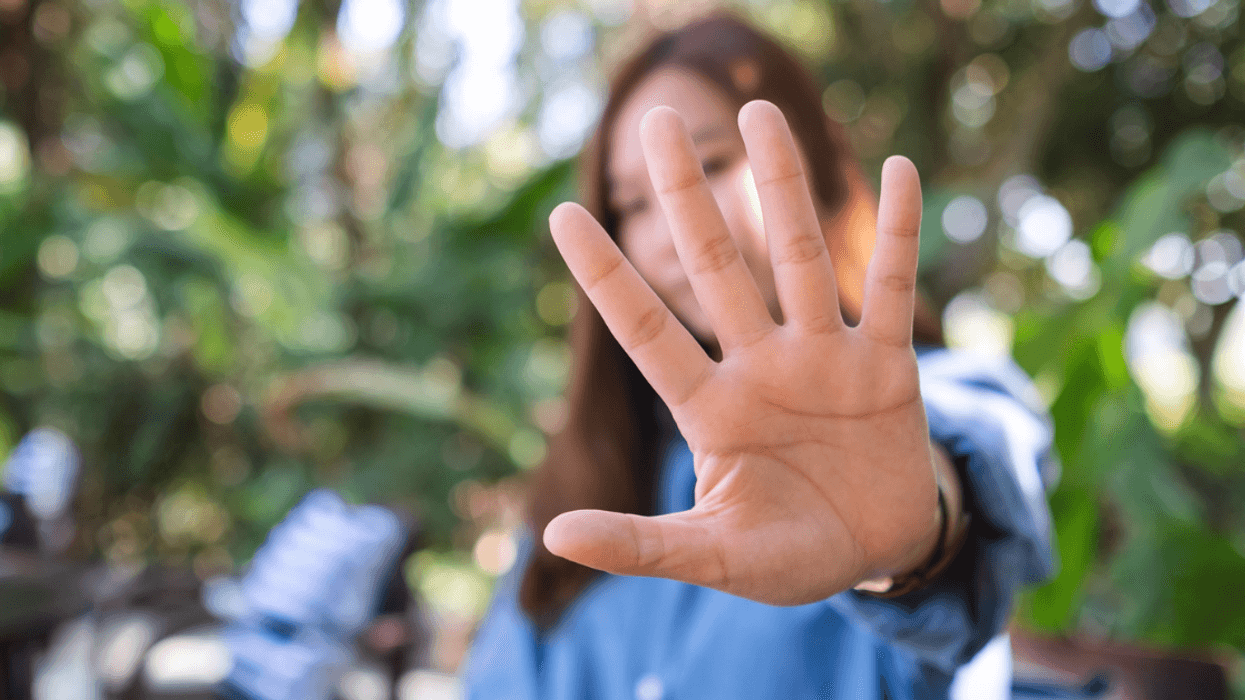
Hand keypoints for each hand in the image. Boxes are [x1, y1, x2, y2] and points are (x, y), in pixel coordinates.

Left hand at [544, 101, 939, 605]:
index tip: (562, 216)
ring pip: (796, 257)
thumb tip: (553, 536)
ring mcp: (822, 357)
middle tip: (656, 119)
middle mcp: (760, 366)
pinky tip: (902, 169)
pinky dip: (898, 233)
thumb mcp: (714, 556)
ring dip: (779, 185)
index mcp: (710, 409)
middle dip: (688, 195)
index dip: (606, 277)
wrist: (874, 553)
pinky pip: (891, 288)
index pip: (647, 331)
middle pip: (716, 266)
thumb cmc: (786, 555)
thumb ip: (643, 544)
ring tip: (758, 110)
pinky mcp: (886, 365)